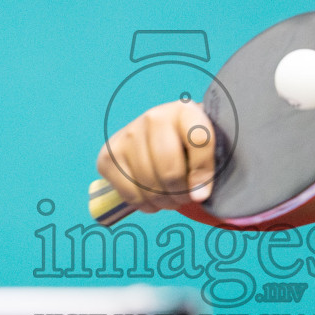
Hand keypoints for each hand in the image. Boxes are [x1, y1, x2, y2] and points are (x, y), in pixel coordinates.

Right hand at [95, 100, 215, 213]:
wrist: (157, 140)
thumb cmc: (185, 147)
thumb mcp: (205, 151)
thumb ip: (206, 169)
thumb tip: (198, 196)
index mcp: (183, 111)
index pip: (199, 141)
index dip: (203, 174)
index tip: (202, 192)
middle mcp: (153, 117)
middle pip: (170, 171)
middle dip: (180, 194)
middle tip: (183, 198)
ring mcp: (127, 135)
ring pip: (149, 186)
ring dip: (163, 202)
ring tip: (169, 198)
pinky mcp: (108, 156)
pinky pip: (130, 193)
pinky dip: (144, 204)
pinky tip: (151, 198)